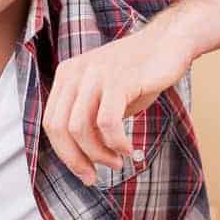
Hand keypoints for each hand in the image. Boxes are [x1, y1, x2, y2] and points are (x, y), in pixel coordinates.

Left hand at [41, 18, 195, 185]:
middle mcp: (75, 73)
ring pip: (80, 128)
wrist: (168, 43)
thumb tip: (80, 159)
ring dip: (99, 154)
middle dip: (76, 159)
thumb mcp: (104, 96)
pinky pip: (107, 123)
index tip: (83, 172)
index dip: (64, 153)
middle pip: (60, 128)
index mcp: (66, 75)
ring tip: (117, 161)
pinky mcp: (118, 80)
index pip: (51, 122)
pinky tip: (128, 149)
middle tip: (95, 176)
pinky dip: (116, 143)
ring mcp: (95, 75)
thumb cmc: (138, 74)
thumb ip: (88, 119)